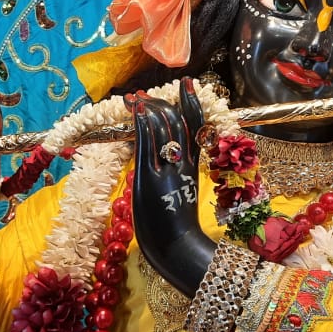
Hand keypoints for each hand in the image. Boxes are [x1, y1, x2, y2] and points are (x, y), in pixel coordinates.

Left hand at [130, 78, 215, 295]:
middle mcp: (183, 162)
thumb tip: (169, 156)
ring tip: (134, 98)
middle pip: (178, 121)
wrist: (177, 247)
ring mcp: (166, 169)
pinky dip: (141, 122)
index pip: (197, 125)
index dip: (192, 102)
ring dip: (147, 107)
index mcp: (194, 165)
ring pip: (162, 127)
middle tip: (145, 95)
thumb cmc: (177, 227)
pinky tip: (135, 109)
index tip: (187, 84)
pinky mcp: (149, 177)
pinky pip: (145, 142)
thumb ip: (179, 172)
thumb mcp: (182, 193)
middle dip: (161, 102)